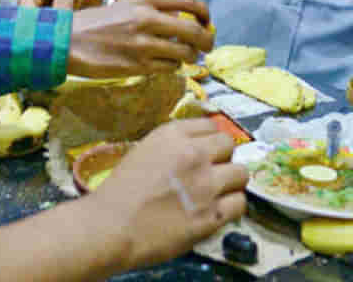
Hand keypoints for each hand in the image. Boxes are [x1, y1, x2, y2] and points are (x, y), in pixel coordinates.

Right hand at [68, 0, 212, 76]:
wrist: (68, 41)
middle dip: (207, 40)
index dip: (205, 13)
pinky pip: (169, 67)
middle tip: (207, 45)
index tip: (207, 21)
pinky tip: (165, 63)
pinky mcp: (138, 65)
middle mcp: (147, 18)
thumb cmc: (96, 23)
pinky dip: (172, 66)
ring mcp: (143, 44)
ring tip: (185, 56)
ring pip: (185, 52)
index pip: (190, 2)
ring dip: (190, 56)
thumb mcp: (126, 5)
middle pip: (194, 30)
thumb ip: (154, 9)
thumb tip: (181, 18)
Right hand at [89, 118, 247, 269]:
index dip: (210, 140)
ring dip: (231, 183)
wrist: (111, 228)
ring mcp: (205, 184)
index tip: (206, 152)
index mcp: (172, 135)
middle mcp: (194, 154)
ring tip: (217, 194)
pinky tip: (216, 212)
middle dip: (223, 158)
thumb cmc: (118, 194)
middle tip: (211, 173)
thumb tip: (196, 152)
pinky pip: (240, 204)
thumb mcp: (143, 153)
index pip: (211, 126)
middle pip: (229, 145)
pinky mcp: (211, 215)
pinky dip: (231, 208)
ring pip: (241, 174)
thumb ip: (172, 149)